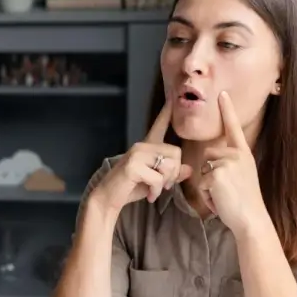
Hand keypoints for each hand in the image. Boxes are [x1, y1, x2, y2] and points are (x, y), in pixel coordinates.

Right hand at [90, 97, 193, 212]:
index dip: (166, 113)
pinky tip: (149, 195)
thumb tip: (188, 169)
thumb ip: (171, 174)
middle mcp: (142, 146)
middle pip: (175, 153)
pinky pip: (157, 178)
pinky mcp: (133, 166)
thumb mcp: (156, 181)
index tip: (171, 97)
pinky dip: (156, 191)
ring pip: (168, 166)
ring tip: (155, 190)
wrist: (108, 198)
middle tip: (164, 185)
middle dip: (174, 173)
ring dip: (165, 184)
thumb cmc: (131, 188)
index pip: (159, 125)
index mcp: (147, 147)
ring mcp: (136, 155)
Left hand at [197, 92, 269, 235]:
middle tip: (226, 190)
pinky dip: (207, 195)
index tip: (222, 93)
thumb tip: (212, 162)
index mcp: (243, 154)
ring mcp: (227, 162)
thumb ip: (230, 165)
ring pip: (203, 169)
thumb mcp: (242, 177)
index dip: (227, 110)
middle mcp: (236, 154)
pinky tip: (220, 201)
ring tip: (224, 196)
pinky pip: (202, 182)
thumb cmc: (245, 203)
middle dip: (209, 173)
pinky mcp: (217, 173)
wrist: (251, 218)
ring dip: (208, 186)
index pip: (233, 128)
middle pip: (208, 154)